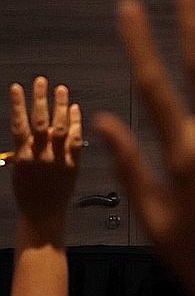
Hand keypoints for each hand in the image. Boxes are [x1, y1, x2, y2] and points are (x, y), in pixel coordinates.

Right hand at [9, 77, 82, 234]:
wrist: (43, 214)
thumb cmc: (28, 193)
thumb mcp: (19, 169)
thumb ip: (24, 149)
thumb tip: (26, 128)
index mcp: (22, 156)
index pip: (18, 124)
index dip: (17, 104)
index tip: (16, 87)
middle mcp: (40, 155)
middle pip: (40, 121)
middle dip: (40, 99)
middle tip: (41, 80)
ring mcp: (59, 159)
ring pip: (60, 128)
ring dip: (60, 106)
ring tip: (61, 88)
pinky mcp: (74, 164)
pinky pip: (76, 141)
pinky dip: (76, 124)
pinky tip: (76, 109)